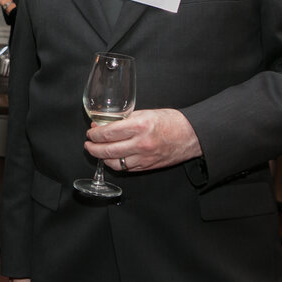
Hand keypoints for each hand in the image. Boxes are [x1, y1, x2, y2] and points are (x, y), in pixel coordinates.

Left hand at [84, 108, 202, 171]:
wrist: (192, 135)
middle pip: (107, 150)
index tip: (90, 132)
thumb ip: (126, 119)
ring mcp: (144, 158)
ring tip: (98, 151)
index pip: (108, 133)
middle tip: (88, 143)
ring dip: (102, 158)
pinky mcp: (148, 167)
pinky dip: (116, 164)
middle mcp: (141, 144)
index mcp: (140, 126)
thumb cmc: (172, 121)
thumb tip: (105, 124)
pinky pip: (126, 168)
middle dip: (92, 148)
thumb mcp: (146, 113)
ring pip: (115, 163)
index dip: (94, 134)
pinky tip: (113, 158)